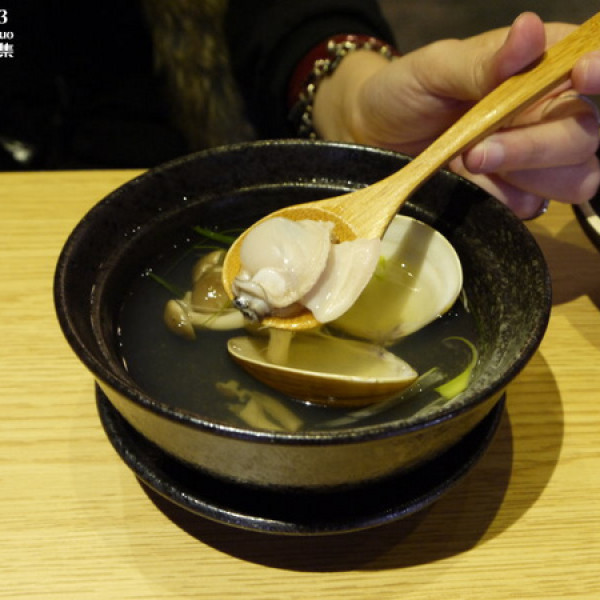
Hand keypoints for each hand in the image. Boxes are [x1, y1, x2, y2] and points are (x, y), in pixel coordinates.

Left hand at [313, 12, 599, 218]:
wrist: (372, 135)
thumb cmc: (404, 91)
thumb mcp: (435, 68)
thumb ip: (483, 60)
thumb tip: (530, 30)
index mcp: (539, 68)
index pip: (595, 68)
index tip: (580, 75)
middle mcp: (547, 113)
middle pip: (586, 136)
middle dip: (538, 146)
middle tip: (477, 149)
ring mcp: (533, 159)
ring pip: (575, 179)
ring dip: (526, 176)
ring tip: (469, 162)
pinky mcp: (512, 193)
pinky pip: (531, 207)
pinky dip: (502, 199)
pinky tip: (469, 183)